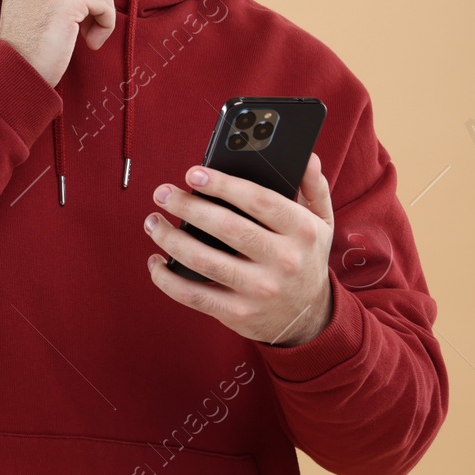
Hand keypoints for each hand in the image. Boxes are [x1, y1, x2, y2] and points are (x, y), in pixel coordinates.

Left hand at [142, 153, 335, 345]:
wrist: (310, 317)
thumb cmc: (306, 259)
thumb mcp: (321, 222)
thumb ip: (313, 188)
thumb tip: (306, 158)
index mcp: (301, 231)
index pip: (258, 200)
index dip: (222, 185)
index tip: (193, 173)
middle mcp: (282, 261)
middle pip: (225, 227)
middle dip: (186, 206)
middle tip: (162, 193)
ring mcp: (258, 290)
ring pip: (203, 260)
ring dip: (169, 238)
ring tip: (153, 222)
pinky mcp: (237, 313)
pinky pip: (193, 295)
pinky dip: (167, 279)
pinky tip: (156, 262)